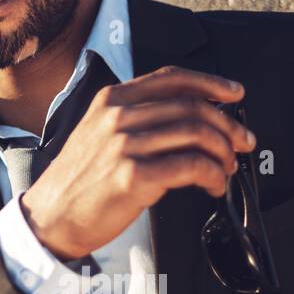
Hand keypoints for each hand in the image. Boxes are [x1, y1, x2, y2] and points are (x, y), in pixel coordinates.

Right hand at [21, 65, 255, 261]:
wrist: (51, 215)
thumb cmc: (79, 180)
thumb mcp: (98, 133)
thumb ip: (136, 118)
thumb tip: (190, 117)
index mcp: (111, 100)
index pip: (172, 78)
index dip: (211, 83)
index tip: (234, 94)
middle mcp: (118, 117)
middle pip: (192, 107)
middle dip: (228, 125)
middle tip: (242, 142)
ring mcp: (124, 145)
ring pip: (197, 134)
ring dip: (223, 152)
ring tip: (226, 168)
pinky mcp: (133, 175)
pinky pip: (191, 166)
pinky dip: (213, 175)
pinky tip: (212, 185)